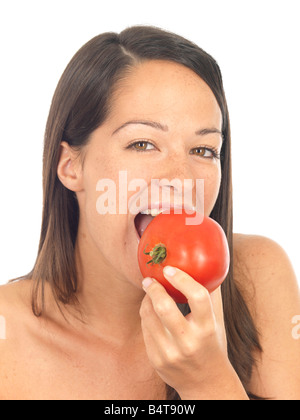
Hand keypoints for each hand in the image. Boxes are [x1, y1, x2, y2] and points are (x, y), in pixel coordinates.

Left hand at [140, 266, 240, 398]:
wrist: (206, 383)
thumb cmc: (212, 344)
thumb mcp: (217, 322)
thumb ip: (212, 295)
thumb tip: (206, 267)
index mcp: (207, 329)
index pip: (197, 296)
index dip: (182, 279)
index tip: (169, 269)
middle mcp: (188, 342)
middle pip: (164, 307)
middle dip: (154, 288)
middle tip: (149, 280)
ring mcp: (170, 353)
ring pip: (149, 317)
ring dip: (146, 300)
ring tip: (149, 292)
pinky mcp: (156, 360)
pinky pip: (145, 330)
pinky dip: (146, 316)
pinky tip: (150, 311)